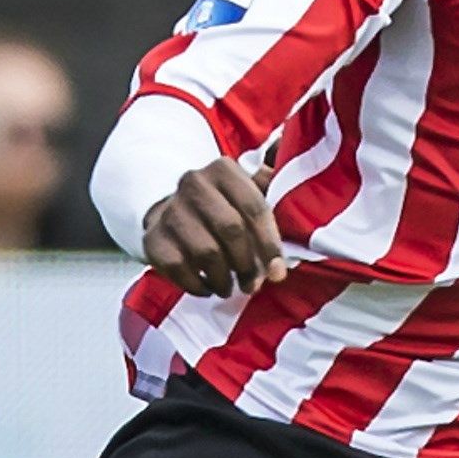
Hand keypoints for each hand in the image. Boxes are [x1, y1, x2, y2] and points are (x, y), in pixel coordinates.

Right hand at [142, 159, 288, 296]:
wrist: (170, 212)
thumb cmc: (222, 208)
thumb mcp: (248, 193)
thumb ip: (274, 199)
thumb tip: (305, 207)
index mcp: (223, 169)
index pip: (254, 207)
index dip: (269, 244)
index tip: (278, 272)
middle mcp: (193, 183)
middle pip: (231, 229)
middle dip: (247, 263)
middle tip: (253, 284)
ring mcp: (170, 210)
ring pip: (206, 252)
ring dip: (224, 278)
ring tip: (230, 287)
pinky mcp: (152, 238)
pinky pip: (179, 268)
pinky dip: (198, 285)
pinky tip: (208, 288)